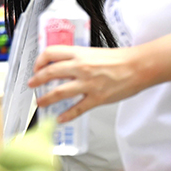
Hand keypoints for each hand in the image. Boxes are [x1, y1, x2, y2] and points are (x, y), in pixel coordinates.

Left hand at [28, 45, 146, 121]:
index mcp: (79, 53)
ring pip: (60, 92)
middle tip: (32, 85)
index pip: (51, 53)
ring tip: (40, 102)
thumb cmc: (119, 59)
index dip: (40, 60)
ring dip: (46, 98)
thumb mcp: (93, 52)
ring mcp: (88, 84)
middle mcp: (80, 67)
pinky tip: (60, 118)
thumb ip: (78, 58)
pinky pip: (78, 108)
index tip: (36, 67)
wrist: (138, 66)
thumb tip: (64, 64)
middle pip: (50, 73)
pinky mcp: (97, 98)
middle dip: (37, 80)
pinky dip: (67, 115)